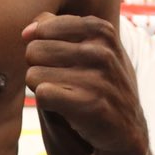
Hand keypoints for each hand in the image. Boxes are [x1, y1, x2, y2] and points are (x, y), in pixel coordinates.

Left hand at [23, 14, 148, 154]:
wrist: (126, 128)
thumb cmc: (98, 83)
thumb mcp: (89, 48)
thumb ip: (56, 29)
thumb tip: (27, 32)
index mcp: (101, 31)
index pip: (43, 26)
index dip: (40, 44)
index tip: (52, 58)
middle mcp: (102, 51)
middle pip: (33, 50)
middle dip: (38, 67)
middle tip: (57, 80)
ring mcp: (99, 78)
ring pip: (33, 74)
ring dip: (40, 88)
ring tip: (62, 94)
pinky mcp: (91, 105)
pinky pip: (42, 94)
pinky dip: (45, 103)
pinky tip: (62, 107)